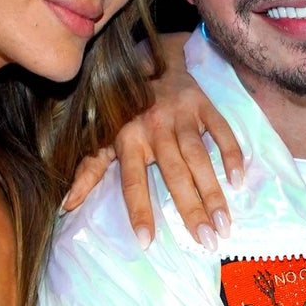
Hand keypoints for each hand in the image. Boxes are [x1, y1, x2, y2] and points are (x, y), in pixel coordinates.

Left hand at [61, 32, 243, 250]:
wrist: (153, 63)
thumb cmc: (128, 110)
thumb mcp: (104, 137)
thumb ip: (89, 171)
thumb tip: (67, 205)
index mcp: (128, 140)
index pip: (132, 182)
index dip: (139, 211)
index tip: (147, 242)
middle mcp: (155, 128)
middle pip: (175, 174)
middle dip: (191, 209)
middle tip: (207, 242)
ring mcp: (182, 116)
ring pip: (200, 157)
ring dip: (214, 192)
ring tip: (224, 224)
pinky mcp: (204, 105)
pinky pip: (221, 131)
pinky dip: (231, 154)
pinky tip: (239, 181)